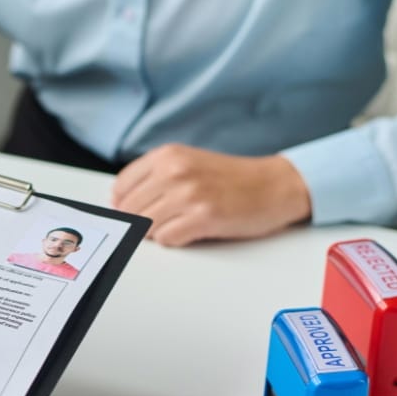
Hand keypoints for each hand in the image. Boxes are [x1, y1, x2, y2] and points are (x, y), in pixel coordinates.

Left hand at [111, 143, 311, 246]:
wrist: (275, 185)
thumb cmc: (232, 179)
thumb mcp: (188, 163)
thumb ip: (155, 178)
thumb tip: (121, 204)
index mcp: (168, 155)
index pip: (121, 187)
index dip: (123, 205)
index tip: (131, 212)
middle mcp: (175, 171)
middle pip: (130, 210)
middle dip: (140, 222)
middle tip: (161, 222)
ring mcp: (189, 195)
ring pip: (146, 227)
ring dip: (159, 232)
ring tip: (180, 223)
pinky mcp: (203, 217)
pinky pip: (167, 239)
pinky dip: (175, 240)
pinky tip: (191, 230)